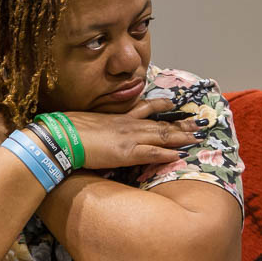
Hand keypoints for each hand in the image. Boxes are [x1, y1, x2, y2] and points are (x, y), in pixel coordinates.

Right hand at [63, 98, 205, 169]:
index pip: (146, 110)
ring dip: (181, 136)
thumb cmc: (71, 129)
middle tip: (199, 123)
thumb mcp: (90, 123)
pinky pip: (152, 152)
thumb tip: (103, 132)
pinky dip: (167, 153)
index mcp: (119, 118)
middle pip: (160, 123)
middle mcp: (128, 125)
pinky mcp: (127, 152)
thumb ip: (101, 127)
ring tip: (198, 137)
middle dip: (181, 123)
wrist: (62, 135)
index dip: (162, 107)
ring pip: (162, 135)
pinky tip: (180, 155)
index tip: (174, 105)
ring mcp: (129, 137)